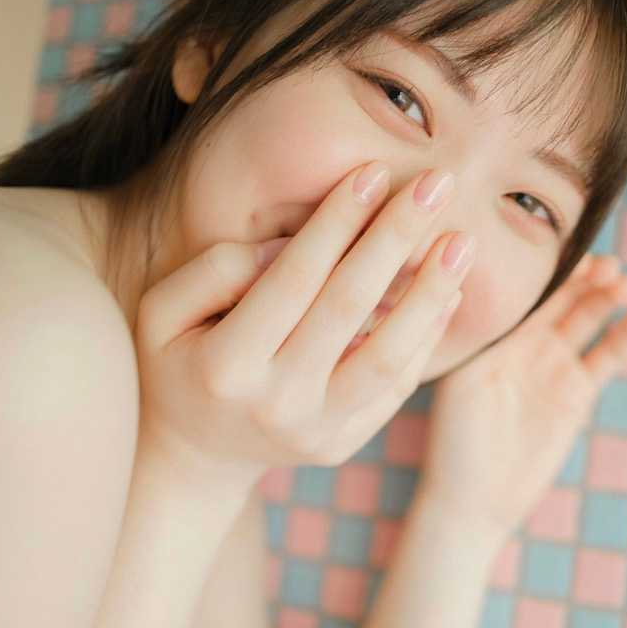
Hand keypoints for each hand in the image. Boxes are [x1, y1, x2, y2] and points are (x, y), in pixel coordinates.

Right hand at [134, 161, 473, 484]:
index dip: (336, 223)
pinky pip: (396, 387)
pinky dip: (426, 337)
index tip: (374, 172)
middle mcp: (275, 404)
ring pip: (387, 357)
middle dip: (395, 239)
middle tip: (437, 185)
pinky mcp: (343, 444)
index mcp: (225, 366)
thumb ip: (218, 269)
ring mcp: (314, 431)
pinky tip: (448, 291)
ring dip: (430, 294)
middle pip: (347, 308)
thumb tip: (292, 243)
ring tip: (463, 243)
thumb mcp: (163, 311)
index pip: (293, 279)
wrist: (193, 455)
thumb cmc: (179, 360)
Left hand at [416, 255, 626, 540]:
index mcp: (491, 337)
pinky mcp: (575, 395)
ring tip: (626, 282)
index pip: (526, 292)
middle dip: (585, 279)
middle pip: (560, 300)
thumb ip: (482, 338)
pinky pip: (605, 357)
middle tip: (607, 262)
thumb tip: (482, 287)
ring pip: (586, 322)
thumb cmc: (455, 444)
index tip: (572, 247)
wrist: (476, 501)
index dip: (551, 270)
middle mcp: (522, 346)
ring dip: (606, 300)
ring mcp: (551, 368)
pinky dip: (625, 334)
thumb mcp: (461, 383)